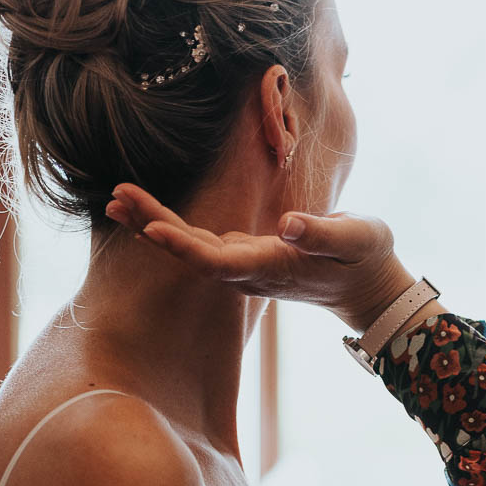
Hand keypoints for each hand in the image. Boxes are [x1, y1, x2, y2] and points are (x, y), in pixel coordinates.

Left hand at [104, 184, 414, 333]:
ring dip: (152, 224)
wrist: (369, 287)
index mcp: (272, 266)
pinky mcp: (245, 254)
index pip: (217, 261)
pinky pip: (199, 242)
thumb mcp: (357, 239)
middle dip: (152, 225)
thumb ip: (323, 233)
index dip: (183, 246)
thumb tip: (287, 224)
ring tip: (116, 200)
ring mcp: (245, 264)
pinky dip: (170, 226)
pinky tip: (146, 214)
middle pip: (191, 252)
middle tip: (116, 198)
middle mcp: (249, 270)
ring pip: (190, 246)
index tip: (152, 228)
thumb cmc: (367, 259)